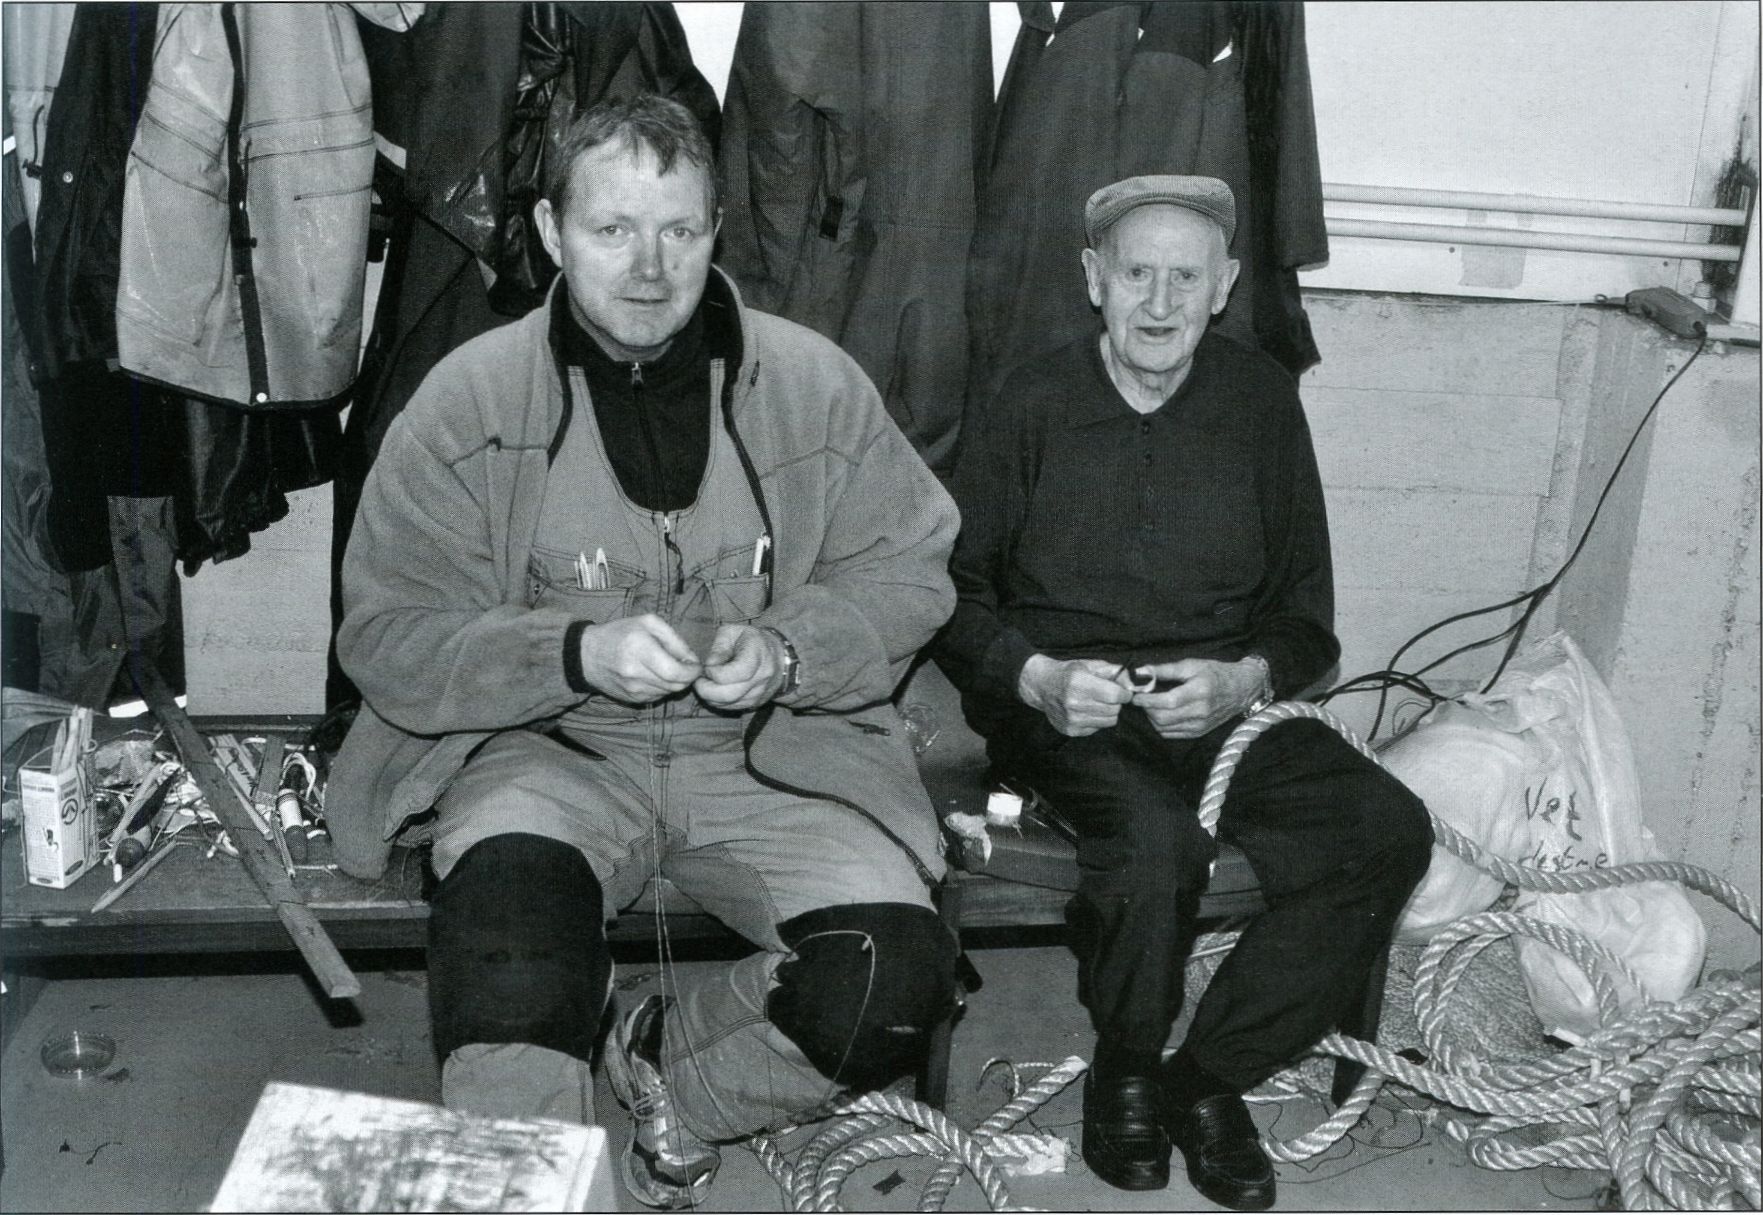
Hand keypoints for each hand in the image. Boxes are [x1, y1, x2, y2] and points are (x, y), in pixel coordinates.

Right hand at [577, 614, 701, 702]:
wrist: (588, 655)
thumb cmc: (620, 633)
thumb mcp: (648, 623)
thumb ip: (674, 639)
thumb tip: (692, 660)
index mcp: (640, 648)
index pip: (675, 672)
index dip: (692, 671)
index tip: (695, 665)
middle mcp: (635, 673)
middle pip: (675, 685)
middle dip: (687, 677)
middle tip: (685, 665)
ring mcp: (633, 689)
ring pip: (669, 692)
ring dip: (675, 682)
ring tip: (667, 667)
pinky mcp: (632, 699)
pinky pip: (658, 696)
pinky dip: (662, 687)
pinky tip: (654, 675)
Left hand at [693, 624, 785, 710]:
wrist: (778, 658)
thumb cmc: (752, 641)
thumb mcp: (734, 632)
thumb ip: (719, 647)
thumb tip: (709, 665)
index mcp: (757, 655)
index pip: (736, 673)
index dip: (715, 673)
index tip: (707, 667)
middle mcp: (761, 678)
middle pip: (730, 694)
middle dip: (706, 690)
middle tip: (698, 681)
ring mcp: (759, 693)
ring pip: (728, 704)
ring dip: (710, 697)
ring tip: (706, 684)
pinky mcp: (754, 703)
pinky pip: (731, 708)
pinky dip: (718, 701)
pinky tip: (715, 690)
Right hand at [1018, 655, 1132, 736]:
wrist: (1042, 686)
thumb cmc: (1068, 673)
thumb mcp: (1089, 665)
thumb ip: (1113, 671)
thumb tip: (1132, 683)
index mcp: (1078, 682)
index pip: (1114, 695)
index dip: (1124, 693)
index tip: (1123, 691)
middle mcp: (1074, 703)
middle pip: (1114, 709)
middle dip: (1116, 702)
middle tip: (1108, 695)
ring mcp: (1072, 719)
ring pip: (1109, 721)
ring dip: (1108, 712)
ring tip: (1098, 703)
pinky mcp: (1071, 730)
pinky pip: (1097, 728)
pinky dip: (1097, 720)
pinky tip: (1087, 711)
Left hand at [1129, 658, 1262, 738]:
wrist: (1241, 690)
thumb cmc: (1216, 673)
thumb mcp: (1191, 665)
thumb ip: (1165, 670)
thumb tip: (1141, 672)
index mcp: (1199, 692)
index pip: (1167, 701)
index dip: (1147, 700)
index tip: (1135, 695)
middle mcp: (1200, 712)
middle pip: (1162, 718)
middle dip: (1146, 709)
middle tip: (1142, 699)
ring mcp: (1200, 726)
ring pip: (1164, 728)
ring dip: (1152, 718)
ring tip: (1151, 705)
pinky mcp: (1199, 733)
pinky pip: (1171, 735)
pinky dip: (1160, 726)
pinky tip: (1161, 714)